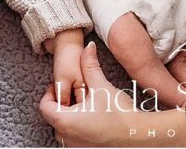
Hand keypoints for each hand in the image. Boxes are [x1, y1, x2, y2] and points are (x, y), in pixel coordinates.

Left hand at [39, 43, 185, 146]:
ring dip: (70, 116)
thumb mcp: (102, 86)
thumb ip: (90, 65)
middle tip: (76, 94)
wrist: (141, 137)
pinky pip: (74, 138)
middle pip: (53, 118)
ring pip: (63, 129)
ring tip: (86, 105)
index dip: (51, 93)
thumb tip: (88, 47)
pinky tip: (94, 118)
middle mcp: (67, 138)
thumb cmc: (121, 115)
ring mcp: (76, 147)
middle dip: (62, 104)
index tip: (63, 87)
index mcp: (65, 122)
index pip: (44, 107)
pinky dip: (78, 128)